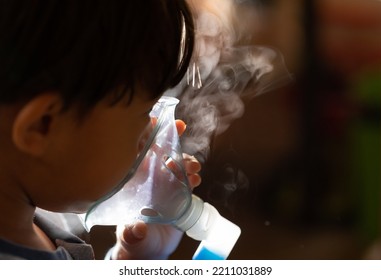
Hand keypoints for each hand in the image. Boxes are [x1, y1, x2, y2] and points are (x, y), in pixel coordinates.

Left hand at [110, 120, 201, 259]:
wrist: (150, 250)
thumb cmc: (134, 241)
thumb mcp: (130, 238)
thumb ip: (131, 234)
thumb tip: (137, 228)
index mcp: (130, 181)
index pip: (134, 151)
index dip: (144, 133)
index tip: (154, 119)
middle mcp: (146, 178)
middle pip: (158, 151)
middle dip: (170, 137)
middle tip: (180, 129)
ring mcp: (162, 184)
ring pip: (174, 162)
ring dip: (185, 159)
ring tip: (193, 167)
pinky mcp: (176, 192)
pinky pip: (185, 177)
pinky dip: (192, 174)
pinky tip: (196, 178)